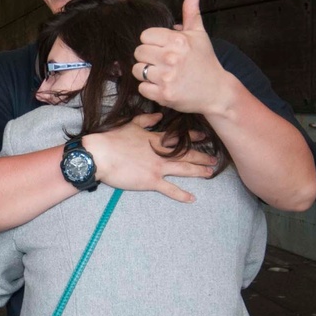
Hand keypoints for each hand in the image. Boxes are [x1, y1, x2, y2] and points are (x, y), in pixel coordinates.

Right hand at [84, 114, 215, 202]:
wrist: (100, 155)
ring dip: (198, 171)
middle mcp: (161, 153)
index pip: (178, 137)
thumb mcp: (130, 125)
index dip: (193, 136)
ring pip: (183, 169)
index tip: (205, 136)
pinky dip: (181, 194)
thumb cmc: (112, 139)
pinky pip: (170, 189)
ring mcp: (158, 167)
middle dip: (201, 156)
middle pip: (186, 154)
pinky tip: (192, 198)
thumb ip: (146, 121)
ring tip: (210, 173)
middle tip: (214, 159)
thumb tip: (159, 116)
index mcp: (155, 139)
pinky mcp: (151, 181)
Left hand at [134, 0, 233, 116]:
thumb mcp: (199, 34)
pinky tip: (162, 85)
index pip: (145, 36)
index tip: (162, 48)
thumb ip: (191, 11)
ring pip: (137, 70)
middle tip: (161, 62)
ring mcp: (167, 77)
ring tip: (161, 74)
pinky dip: (149, 88)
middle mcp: (172, 58)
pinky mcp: (164, 95)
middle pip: (138, 52)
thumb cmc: (205, 61)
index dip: (151, 42)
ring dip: (146, 73)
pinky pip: (141, 87)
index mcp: (178, 41)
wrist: (217, 92)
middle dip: (147, 57)